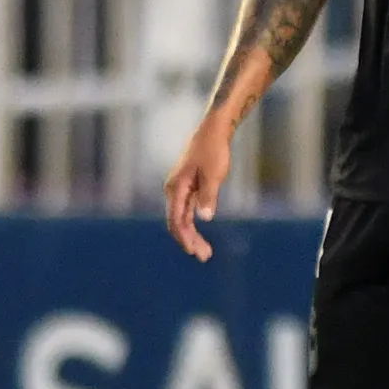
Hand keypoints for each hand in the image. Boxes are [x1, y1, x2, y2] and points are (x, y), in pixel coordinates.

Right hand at [164, 118, 233, 261]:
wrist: (212, 132)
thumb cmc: (213, 151)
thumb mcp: (214, 174)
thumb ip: (208, 196)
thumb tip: (205, 218)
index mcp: (176, 188)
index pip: (176, 220)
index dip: (184, 237)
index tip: (193, 251)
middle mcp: (173, 191)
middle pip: (177, 222)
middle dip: (189, 241)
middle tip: (204, 256)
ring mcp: (179, 190)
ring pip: (182, 218)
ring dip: (192, 235)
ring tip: (205, 252)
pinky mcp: (187, 188)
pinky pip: (186, 211)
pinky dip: (193, 224)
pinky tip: (199, 235)